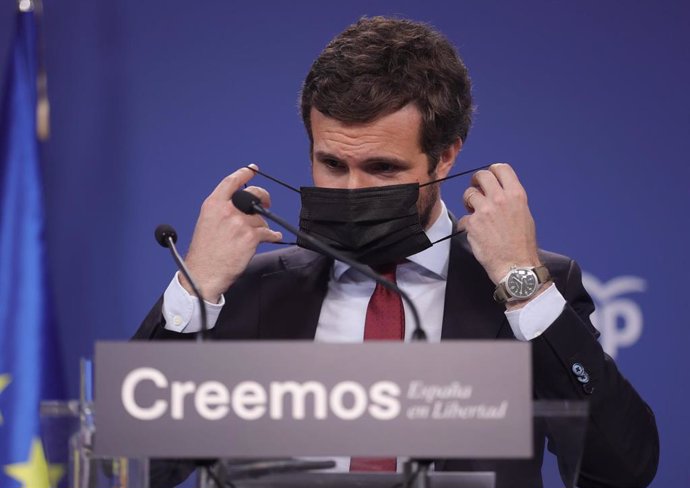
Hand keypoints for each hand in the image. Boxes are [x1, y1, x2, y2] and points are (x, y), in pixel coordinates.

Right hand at [180, 165, 281, 301]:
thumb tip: (242, 207)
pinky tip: (273, 237)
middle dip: (263, 196)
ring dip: (261, 227)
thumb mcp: (207, 223)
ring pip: (261, 218)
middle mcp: (227, 210)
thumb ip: (222, 211)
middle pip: (253, 194)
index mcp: (213, 205)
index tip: (252, 169)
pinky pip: (268, 232)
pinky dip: (273, 236)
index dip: (244, 173)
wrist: (203, 274)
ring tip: (254, 237)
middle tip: (267, 203)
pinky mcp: (250, 236)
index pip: (231, 182)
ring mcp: (239, 222)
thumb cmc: (205, 253)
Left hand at [457, 163, 540, 285]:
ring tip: (476, 214)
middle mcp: (500, 199)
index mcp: (516, 195)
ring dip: (469, 203)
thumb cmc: (522, 245)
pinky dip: (467, 224)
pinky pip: (463, 217)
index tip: (488, 178)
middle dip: (476, 182)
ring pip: (468, 194)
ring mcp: (484, 210)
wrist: (516, 266)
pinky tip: (476, 233)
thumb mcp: (524, 215)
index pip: (501, 169)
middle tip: (477, 191)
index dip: (492, 171)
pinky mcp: (472, 223)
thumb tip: (498, 193)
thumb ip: (510, 200)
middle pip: (481, 176)